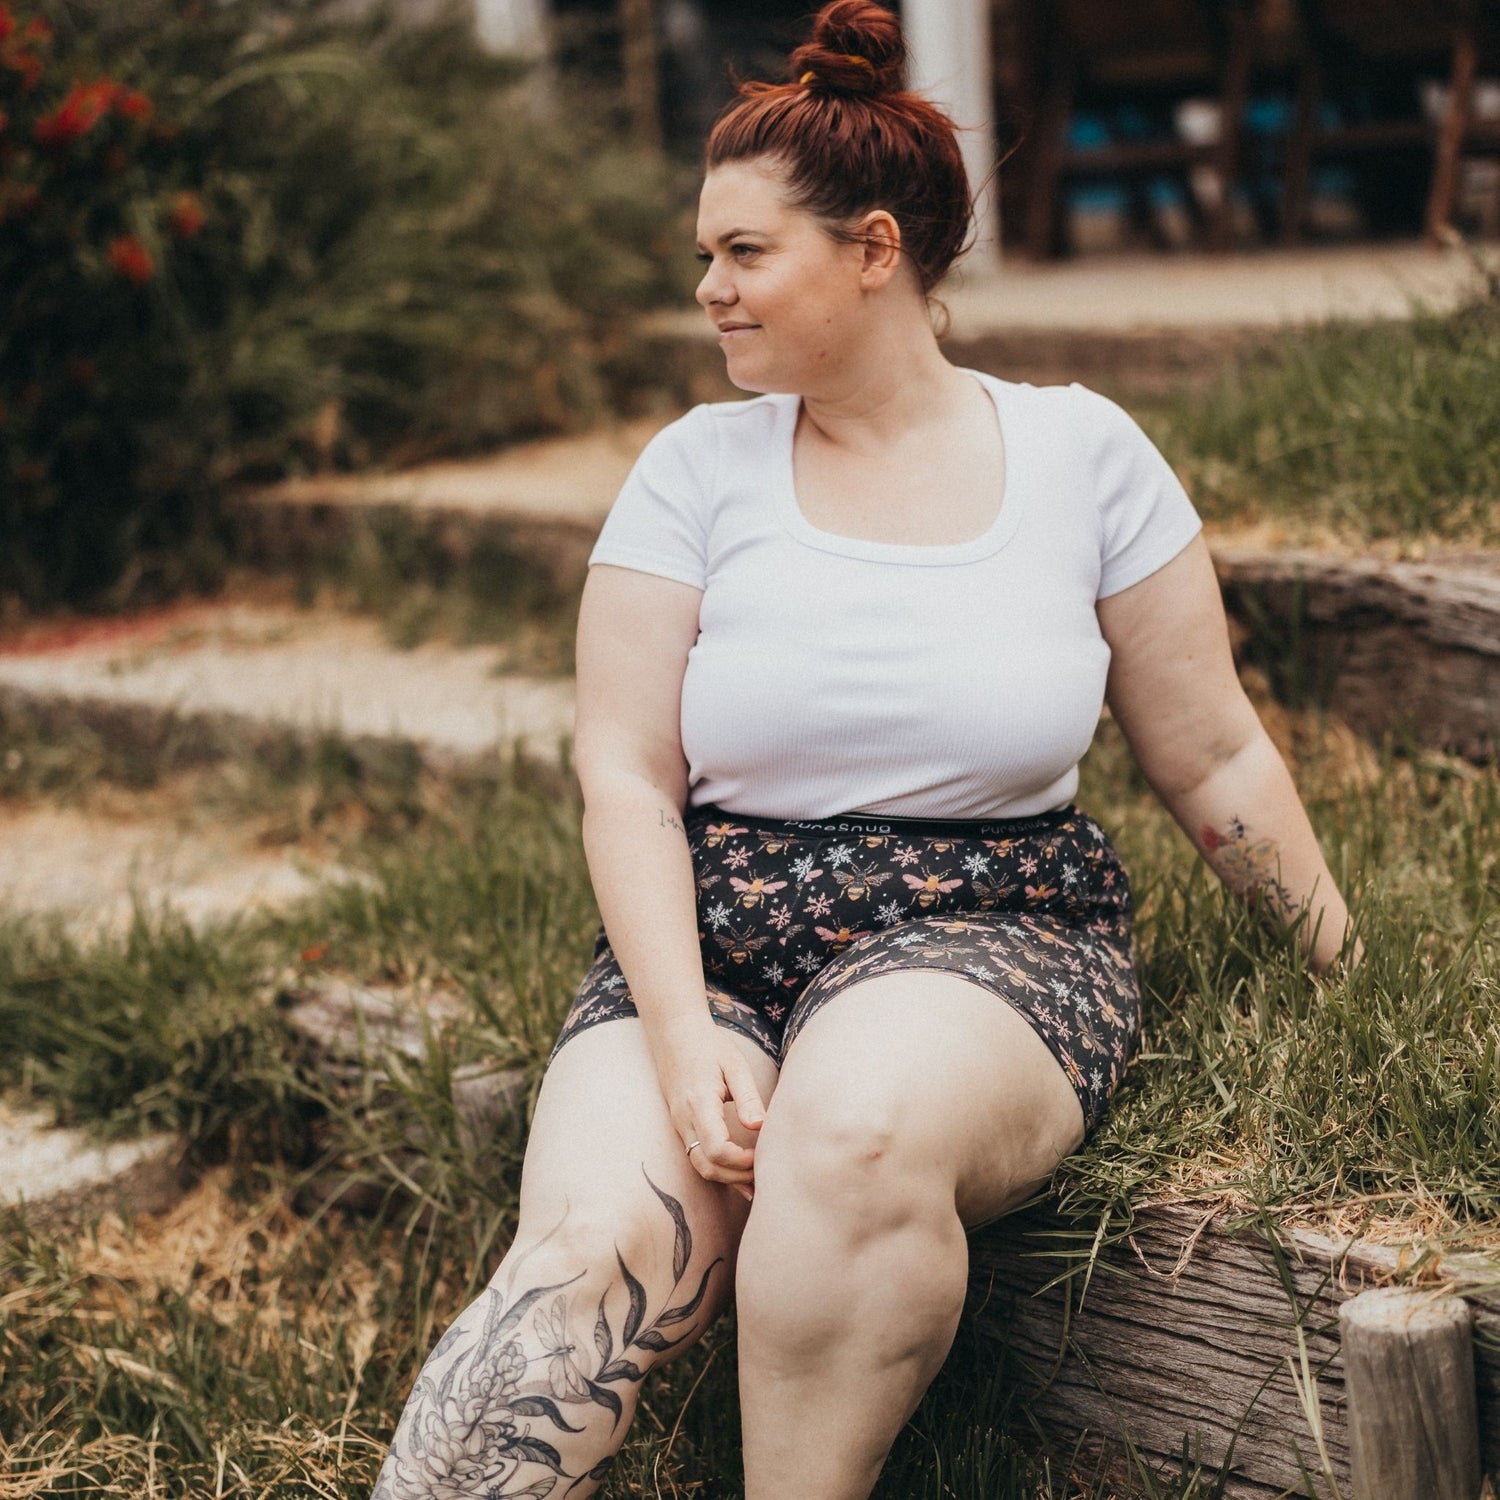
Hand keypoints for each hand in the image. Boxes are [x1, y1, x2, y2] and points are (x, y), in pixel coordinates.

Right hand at [650, 1017, 765, 1201]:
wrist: (674, 1034)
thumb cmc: (708, 1046)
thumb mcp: (735, 1065)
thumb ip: (747, 1097)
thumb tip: (760, 1127)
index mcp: (699, 1103)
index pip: (716, 1149)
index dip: (740, 1161)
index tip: (762, 1156)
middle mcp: (684, 1119)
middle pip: (707, 1166)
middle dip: (736, 1176)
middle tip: (764, 1173)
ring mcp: (679, 1124)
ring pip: (700, 1166)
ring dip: (727, 1177)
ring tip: (756, 1178)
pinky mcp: (681, 1125)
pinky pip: (696, 1156)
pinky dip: (718, 1168)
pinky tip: (739, 1172)